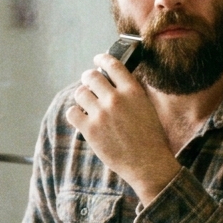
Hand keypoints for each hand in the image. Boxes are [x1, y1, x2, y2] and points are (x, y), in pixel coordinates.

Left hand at [66, 53, 180, 203]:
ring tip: (86, 102)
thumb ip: (131, 92)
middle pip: (92, 76)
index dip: (102, 58)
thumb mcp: (147, 107)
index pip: (112, 64)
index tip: (97, 59)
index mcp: (133, 91)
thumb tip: (115, 81)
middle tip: (88, 82)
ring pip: (80, 93)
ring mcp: (101, 114)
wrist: (147, 163)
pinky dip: (75, 113)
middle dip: (88, 77)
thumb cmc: (151, 137)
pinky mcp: (89, 129)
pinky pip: (72, 112)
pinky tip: (81, 117)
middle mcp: (115, 99)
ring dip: (82, 95)